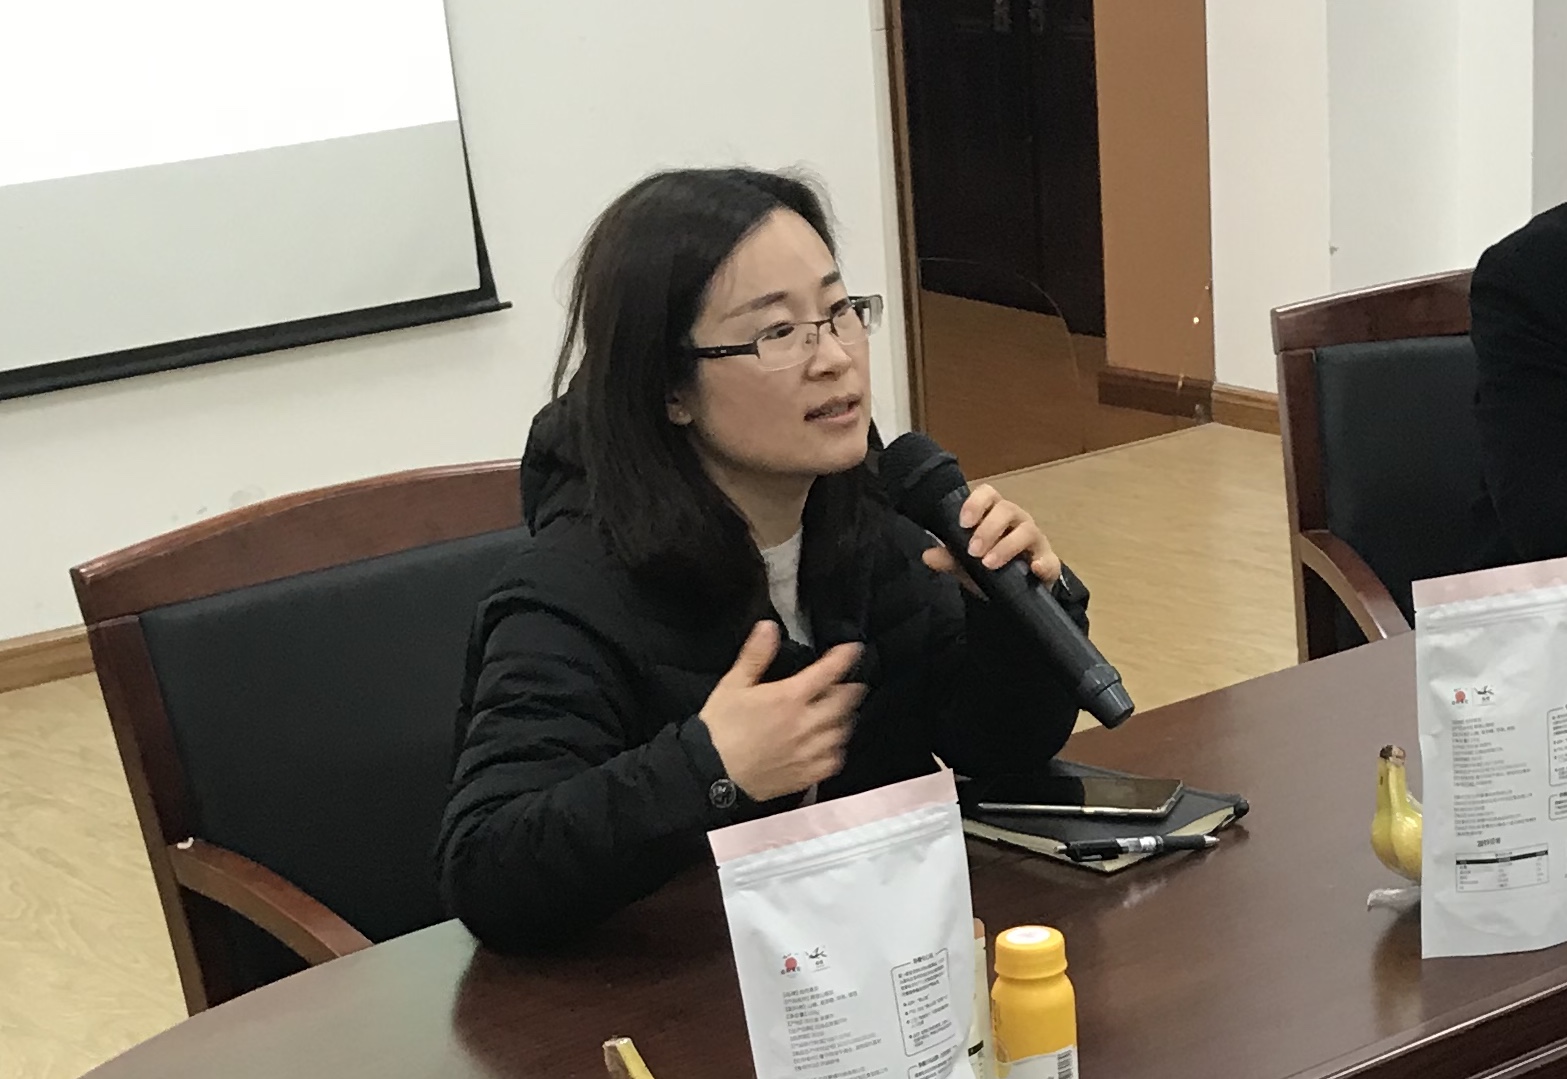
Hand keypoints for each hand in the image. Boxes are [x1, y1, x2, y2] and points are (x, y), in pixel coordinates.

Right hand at [699, 621, 865, 801]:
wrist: (709, 773)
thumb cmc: (719, 727)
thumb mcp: (732, 685)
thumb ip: (755, 656)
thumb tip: (769, 627)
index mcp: (789, 698)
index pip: (827, 672)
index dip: (844, 658)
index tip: (853, 649)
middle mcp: (805, 724)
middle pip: (843, 703)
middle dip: (851, 689)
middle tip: (852, 683)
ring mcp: (807, 752)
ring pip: (841, 732)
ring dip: (846, 719)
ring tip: (843, 713)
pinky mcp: (804, 776)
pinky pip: (833, 762)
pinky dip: (837, 750)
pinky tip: (832, 745)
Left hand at [921, 483, 1060, 594]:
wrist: (1015, 591)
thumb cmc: (990, 565)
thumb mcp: (966, 563)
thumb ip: (949, 558)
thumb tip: (928, 556)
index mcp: (995, 514)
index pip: (988, 494)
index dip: (976, 503)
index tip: (963, 523)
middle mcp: (1017, 521)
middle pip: (1007, 510)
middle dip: (988, 529)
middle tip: (973, 551)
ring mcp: (1035, 541)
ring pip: (1027, 530)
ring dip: (1006, 546)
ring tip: (989, 564)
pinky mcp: (1047, 562)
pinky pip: (1049, 560)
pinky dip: (1042, 563)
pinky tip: (1032, 568)